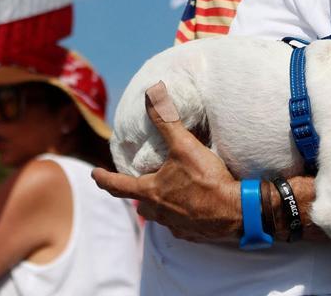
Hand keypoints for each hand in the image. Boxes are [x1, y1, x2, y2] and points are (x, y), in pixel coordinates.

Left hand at [92, 82, 240, 242]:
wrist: (236, 211)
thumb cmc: (206, 179)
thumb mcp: (184, 146)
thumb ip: (166, 121)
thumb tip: (151, 97)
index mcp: (151, 192)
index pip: (118, 186)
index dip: (104, 179)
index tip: (94, 174)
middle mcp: (159, 212)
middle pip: (140, 204)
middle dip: (137, 194)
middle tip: (139, 184)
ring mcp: (176, 226)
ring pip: (159, 216)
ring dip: (159, 205)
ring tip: (167, 193)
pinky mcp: (193, 234)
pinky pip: (179, 225)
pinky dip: (181, 215)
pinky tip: (190, 207)